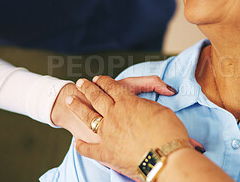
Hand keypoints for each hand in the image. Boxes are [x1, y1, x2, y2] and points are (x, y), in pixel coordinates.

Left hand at [67, 76, 190, 178]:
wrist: (163, 160)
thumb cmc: (168, 135)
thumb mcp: (164, 111)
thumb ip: (150, 103)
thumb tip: (144, 101)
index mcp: (127, 102)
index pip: (111, 87)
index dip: (104, 81)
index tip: (98, 79)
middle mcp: (113, 114)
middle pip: (96, 97)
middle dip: (87, 88)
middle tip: (81, 83)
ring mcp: (106, 133)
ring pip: (87, 116)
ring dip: (77, 107)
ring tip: (70, 100)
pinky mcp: (104, 153)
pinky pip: (88, 149)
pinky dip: (82, 146)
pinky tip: (77, 144)